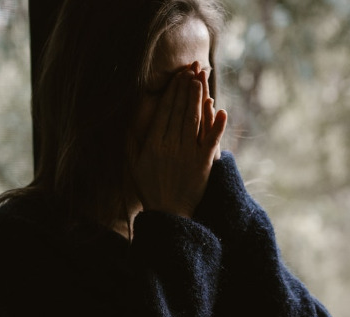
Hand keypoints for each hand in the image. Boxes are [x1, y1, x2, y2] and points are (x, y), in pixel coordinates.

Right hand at [131, 61, 227, 217]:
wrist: (169, 213)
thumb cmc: (150, 189)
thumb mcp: (134, 165)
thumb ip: (131, 142)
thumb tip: (128, 121)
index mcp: (153, 144)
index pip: (164, 112)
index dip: (172, 93)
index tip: (178, 76)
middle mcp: (170, 146)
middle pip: (179, 111)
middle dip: (185, 89)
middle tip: (191, 70)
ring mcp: (188, 154)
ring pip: (193, 121)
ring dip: (197, 99)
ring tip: (200, 81)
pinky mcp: (203, 164)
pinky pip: (211, 141)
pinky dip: (217, 125)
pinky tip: (221, 110)